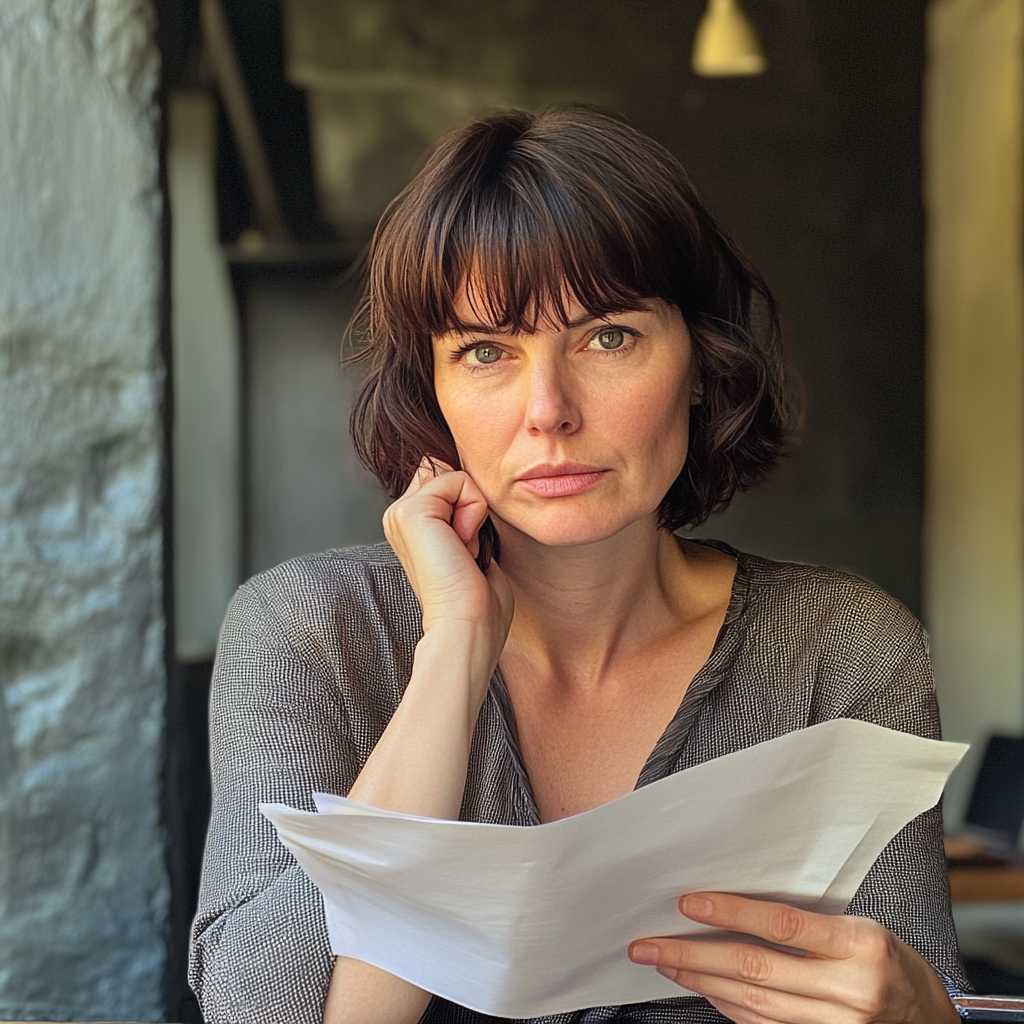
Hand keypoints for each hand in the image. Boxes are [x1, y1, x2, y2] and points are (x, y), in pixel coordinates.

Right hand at [383, 458, 512, 642]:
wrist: (466, 627)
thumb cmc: (478, 601)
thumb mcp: (472, 546)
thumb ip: (465, 513)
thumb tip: (472, 487)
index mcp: (411, 527)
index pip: (447, 480)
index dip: (470, 506)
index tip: (468, 549)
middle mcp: (399, 517)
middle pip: (450, 473)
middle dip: (471, 505)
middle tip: (466, 551)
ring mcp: (400, 513)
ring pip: (455, 476)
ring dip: (474, 511)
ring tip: (464, 551)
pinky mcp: (411, 511)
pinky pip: (459, 481)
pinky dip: (474, 510)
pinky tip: (463, 545)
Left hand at [628, 892, 958, 1023]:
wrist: (930, 1019)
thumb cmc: (889, 961)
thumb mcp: (860, 927)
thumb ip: (807, 921)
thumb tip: (733, 905)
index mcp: (860, 944)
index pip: (783, 924)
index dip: (731, 913)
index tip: (688, 903)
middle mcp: (849, 989)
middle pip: (756, 970)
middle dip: (694, 955)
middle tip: (650, 944)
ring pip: (753, 1003)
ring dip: (701, 981)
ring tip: (664, 964)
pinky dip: (727, 1006)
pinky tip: (702, 988)